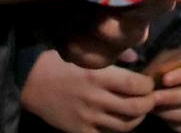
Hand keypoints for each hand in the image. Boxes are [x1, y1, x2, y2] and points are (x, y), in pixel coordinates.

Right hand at [21, 50, 155, 132]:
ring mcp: (89, 118)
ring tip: (138, 111)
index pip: (136, 85)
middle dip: (149, 104)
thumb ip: (113, 56)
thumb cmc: (59, 63)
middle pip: (136, 108)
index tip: (149, 82)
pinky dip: (118, 130)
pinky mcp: (81, 131)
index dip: (148, 86)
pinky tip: (119, 121)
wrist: (30, 83)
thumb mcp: (85, 54)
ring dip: (137, 118)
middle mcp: (96, 99)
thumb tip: (137, 58)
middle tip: (150, 98)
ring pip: (125, 126)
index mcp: (98, 77)